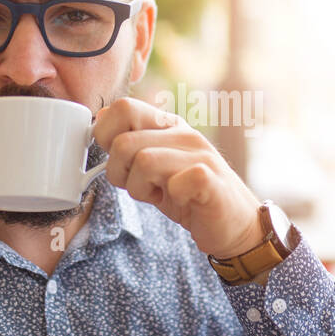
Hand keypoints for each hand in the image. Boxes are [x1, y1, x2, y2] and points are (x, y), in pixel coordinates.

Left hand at [92, 98, 263, 258]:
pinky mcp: (209, 179)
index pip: (122, 108)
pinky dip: (169, 199)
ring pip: (142, 162)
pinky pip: (173, 182)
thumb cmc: (191, 198)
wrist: (236, 227)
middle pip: (123, 142)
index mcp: (168, 126)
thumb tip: (99, 122)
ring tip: (160, 195)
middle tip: (140, 187)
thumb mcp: (155, 168)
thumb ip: (132, 145)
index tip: (118, 161)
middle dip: (119, 173)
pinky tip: (180, 202)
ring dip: (141, 189)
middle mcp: (184, 134)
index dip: (106, 137)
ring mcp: (199, 154)